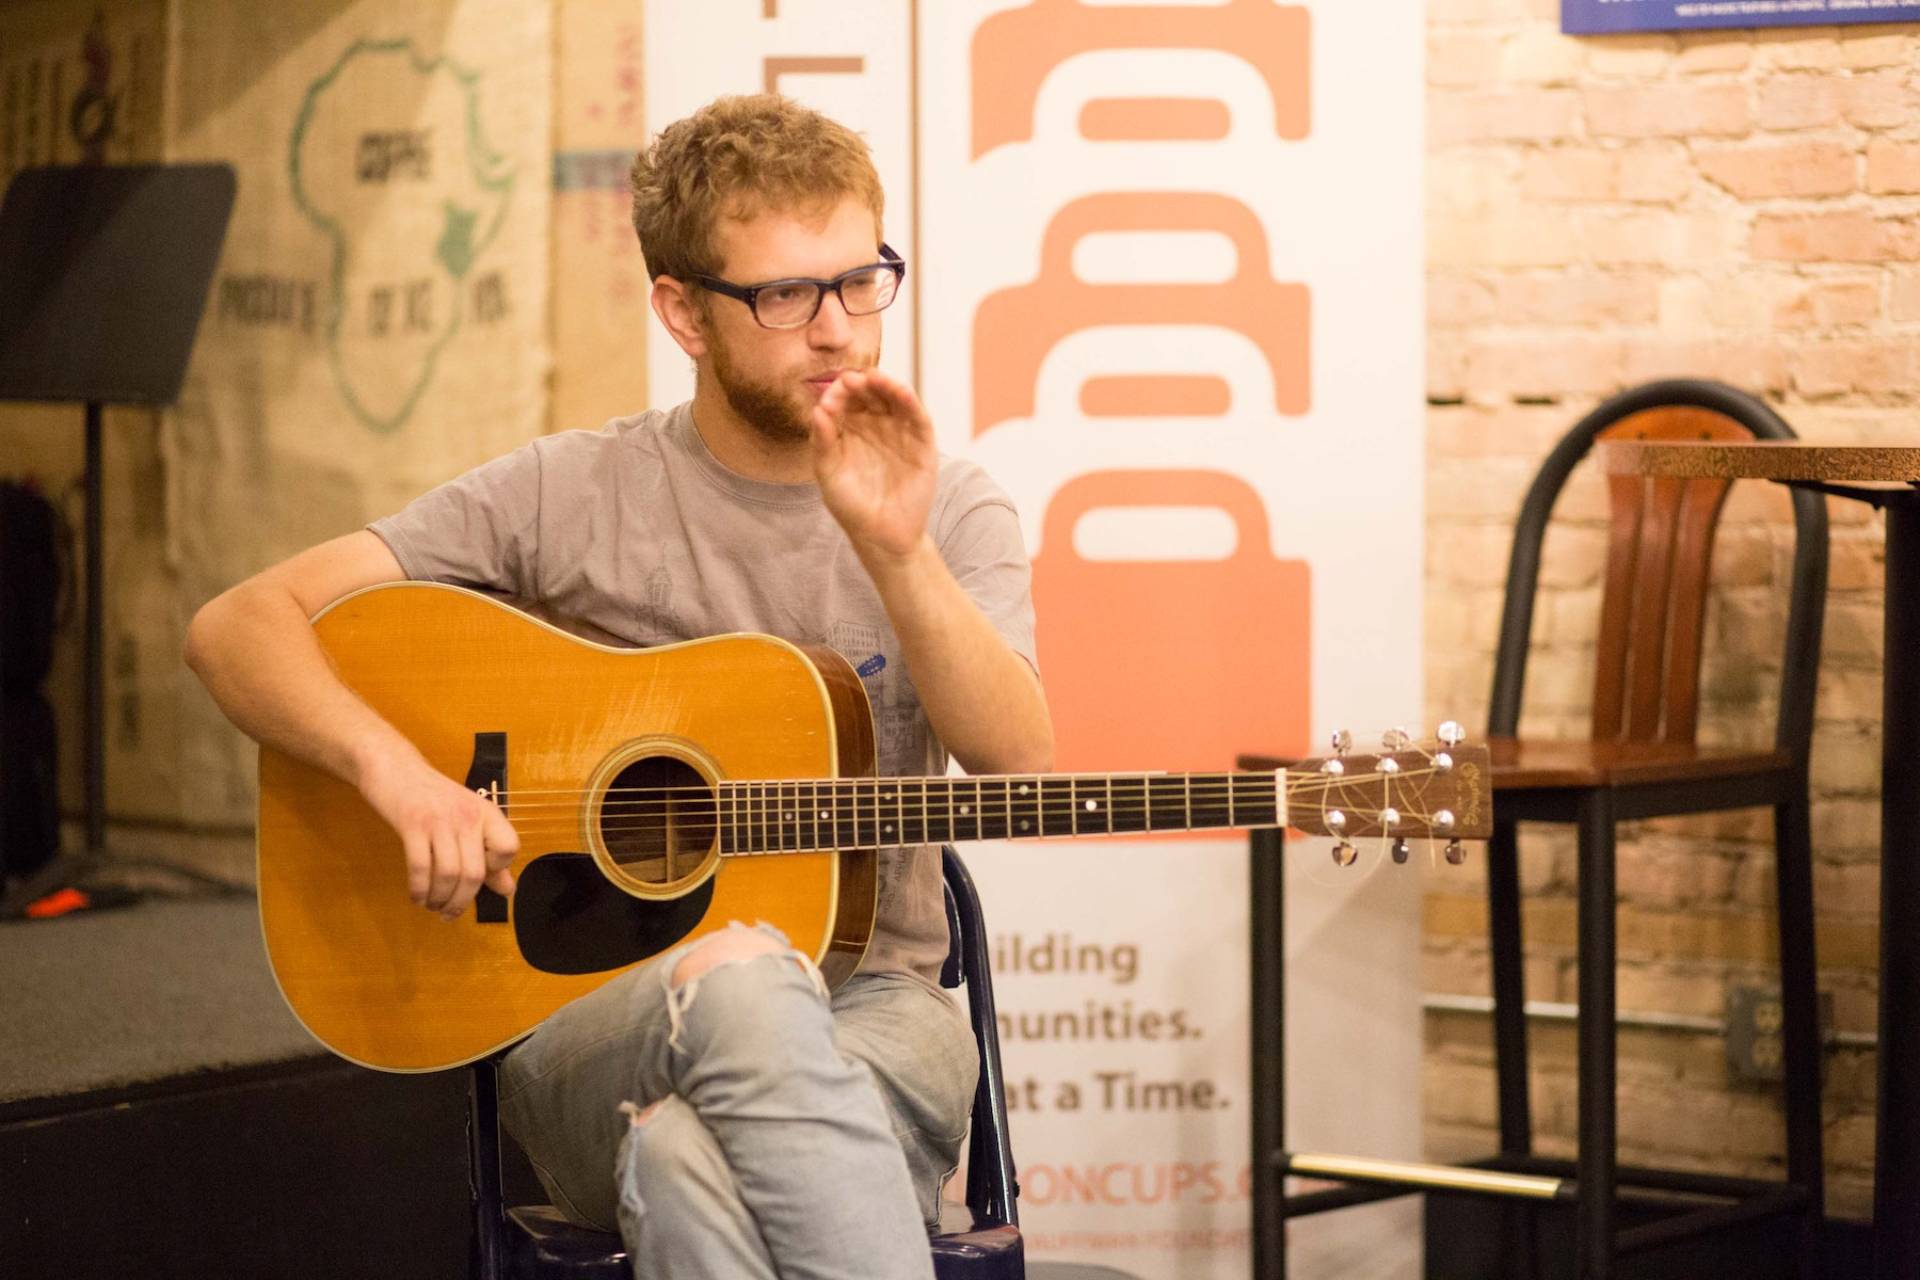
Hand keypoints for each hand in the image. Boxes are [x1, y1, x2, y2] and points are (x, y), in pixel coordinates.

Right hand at [357, 745, 518, 919]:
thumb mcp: (467, 819)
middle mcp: (467, 815)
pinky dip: (419, 889)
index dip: (497, 869)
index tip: (479, 878)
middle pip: (475, 872)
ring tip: (432, 905)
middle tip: (449, 913)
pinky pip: (420, 867)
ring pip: (449, 874)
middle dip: (462, 901)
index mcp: (486, 813)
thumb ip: (488, 854)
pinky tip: (417, 895)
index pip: (508, 848)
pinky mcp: (412, 824)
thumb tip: (508, 890)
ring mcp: (439, 819)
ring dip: (440, 899)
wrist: (394, 766)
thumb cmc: (432, 797)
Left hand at [810, 368, 936, 561]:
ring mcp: (900, 432)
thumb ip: (822, 443)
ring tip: (874, 378)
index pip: (845, 401)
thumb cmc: (851, 506)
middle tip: (850, 380)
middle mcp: (876, 425)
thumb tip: (817, 410)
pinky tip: (900, 391)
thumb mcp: (829, 474)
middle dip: (860, 384)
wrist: (881, 536)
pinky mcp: (922, 443)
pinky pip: (917, 417)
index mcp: (850, 429)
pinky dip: (910, 401)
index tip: (830, 393)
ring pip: (894, 399)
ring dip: (886, 385)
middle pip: (870, 394)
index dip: (838, 393)